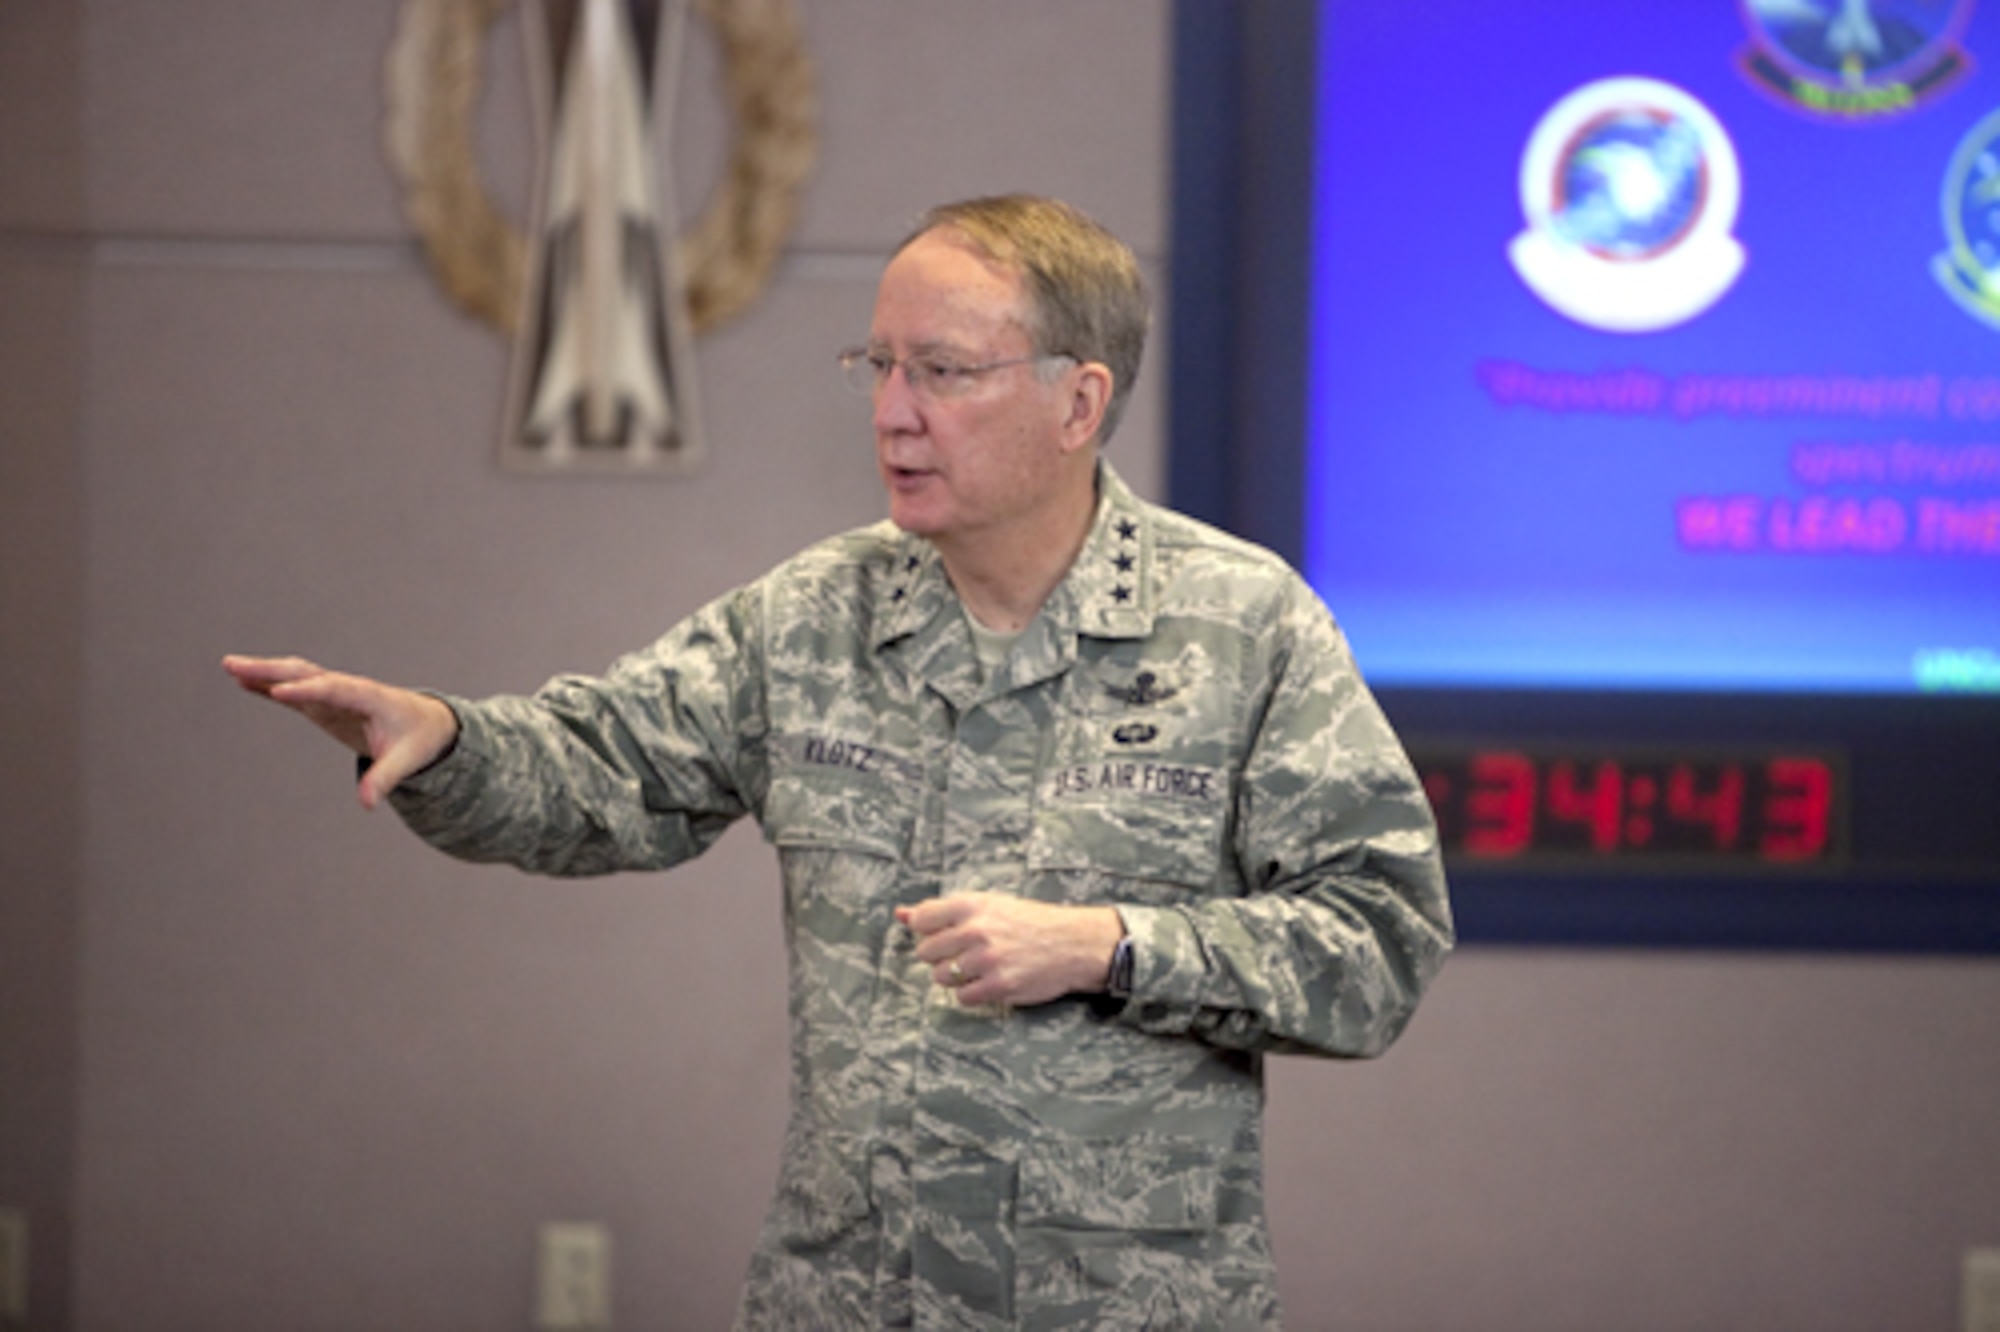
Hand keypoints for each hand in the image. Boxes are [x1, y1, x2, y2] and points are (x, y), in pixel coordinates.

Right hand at [222, 654, 458, 809]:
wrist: (427, 724)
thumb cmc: (418, 739)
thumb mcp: (407, 761)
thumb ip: (385, 778)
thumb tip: (368, 802)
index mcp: (370, 697)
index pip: (334, 690)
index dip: (307, 691)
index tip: (279, 692)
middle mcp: (348, 689)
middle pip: (306, 675)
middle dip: (272, 670)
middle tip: (235, 666)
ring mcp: (334, 694)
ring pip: (296, 677)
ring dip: (265, 672)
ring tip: (230, 667)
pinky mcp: (326, 703)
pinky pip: (294, 691)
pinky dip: (270, 685)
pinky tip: (243, 682)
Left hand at [895, 893, 1122, 1007]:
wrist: (1071, 943)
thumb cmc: (1027, 922)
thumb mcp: (987, 905)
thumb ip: (941, 911)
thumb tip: (899, 914)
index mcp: (971, 905)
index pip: (922, 920)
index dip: (927, 931)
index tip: (943, 934)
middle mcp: (976, 931)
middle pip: (926, 952)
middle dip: (940, 956)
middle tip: (965, 953)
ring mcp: (986, 960)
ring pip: (941, 977)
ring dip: (955, 976)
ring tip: (979, 967)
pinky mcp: (998, 986)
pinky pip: (962, 997)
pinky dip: (971, 993)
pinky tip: (989, 982)